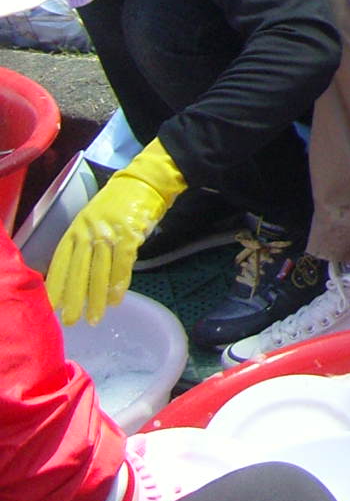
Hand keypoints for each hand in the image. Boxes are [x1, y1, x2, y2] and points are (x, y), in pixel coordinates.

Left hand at [48, 140, 186, 324]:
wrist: (147, 180)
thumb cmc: (120, 200)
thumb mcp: (93, 217)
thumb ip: (86, 240)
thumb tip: (81, 270)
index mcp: (77, 227)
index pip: (61, 261)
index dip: (56, 284)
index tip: (52, 306)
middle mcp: (89, 231)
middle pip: (78, 270)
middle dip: (74, 297)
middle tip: (70, 320)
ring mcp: (109, 233)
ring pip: (99, 271)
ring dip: (96, 297)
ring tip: (94, 317)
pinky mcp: (130, 235)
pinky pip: (122, 264)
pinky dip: (119, 283)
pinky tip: (116, 299)